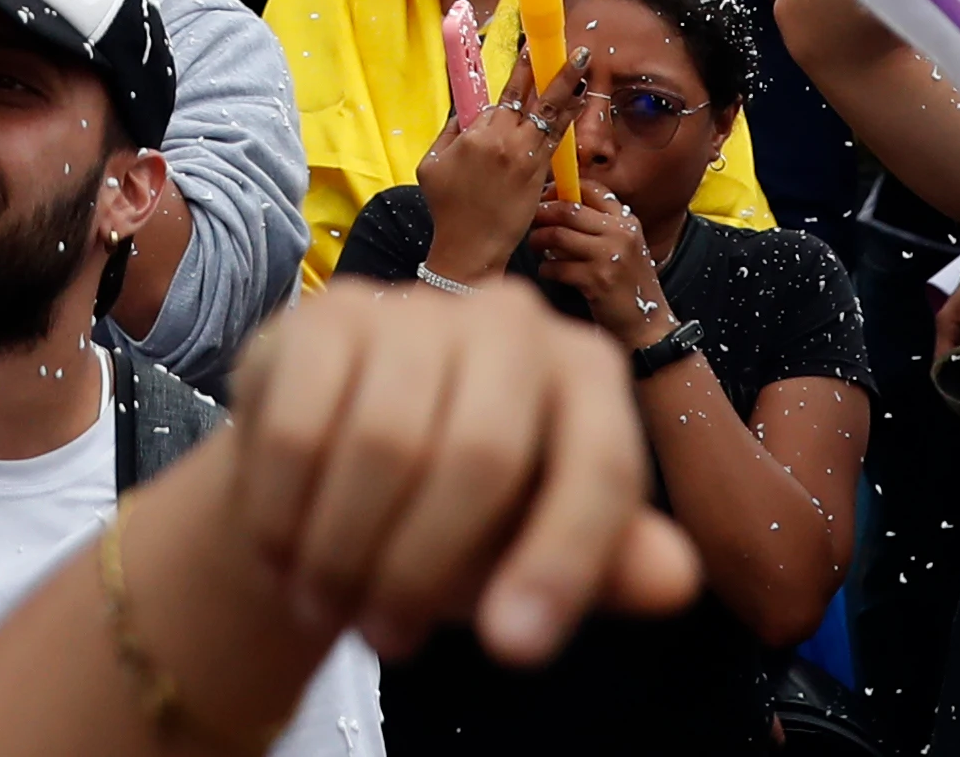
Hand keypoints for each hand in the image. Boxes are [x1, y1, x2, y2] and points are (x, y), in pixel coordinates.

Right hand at [213, 275, 702, 665]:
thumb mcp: (535, 551)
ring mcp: (416, 310)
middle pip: (483, 454)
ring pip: (383, 444)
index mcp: (586, 374)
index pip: (598, 466)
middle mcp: (512, 320)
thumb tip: (675, 579)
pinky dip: (286, 513)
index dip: (561, 561)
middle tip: (391, 639)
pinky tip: (284, 553)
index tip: (513, 649)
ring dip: (345, 555)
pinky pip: (301, 428)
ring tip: (333, 608)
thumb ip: (607, 564)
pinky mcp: (327, 315)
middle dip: (426, 570)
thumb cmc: (460, 520)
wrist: (338, 471)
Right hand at [411, 46, 562, 285]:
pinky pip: (556, 138)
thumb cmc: (446, 207)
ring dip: (567, 86)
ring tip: (581, 62)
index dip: (518, 72)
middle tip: (566, 45)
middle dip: (547, 67)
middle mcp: (504, 140)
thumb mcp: (432, 163)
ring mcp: (524, 157)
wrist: (470, 246)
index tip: (529, 47)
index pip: (502, 95)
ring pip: (550, 114)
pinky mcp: (539, 174)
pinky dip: (568, 117)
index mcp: (476, 134)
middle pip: (529, 96)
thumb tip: (467, 112)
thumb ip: (450, 132)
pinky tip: (578, 101)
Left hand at [529, 188, 667, 347]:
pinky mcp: (597, 281)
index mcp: (627, 221)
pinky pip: (557, 266)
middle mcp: (620, 233)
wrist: (648, 325)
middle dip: (542, 213)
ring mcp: (609, 257)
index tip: (546, 198)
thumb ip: (598, 226)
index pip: (591, 189)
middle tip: (531, 221)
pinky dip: (546, 268)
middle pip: (567, 209)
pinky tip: (548, 272)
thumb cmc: (628, 285)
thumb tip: (554, 207)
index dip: (561, 189)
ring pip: (558, 235)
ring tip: (535, 245)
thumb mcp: (624, 247)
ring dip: (538, 239)